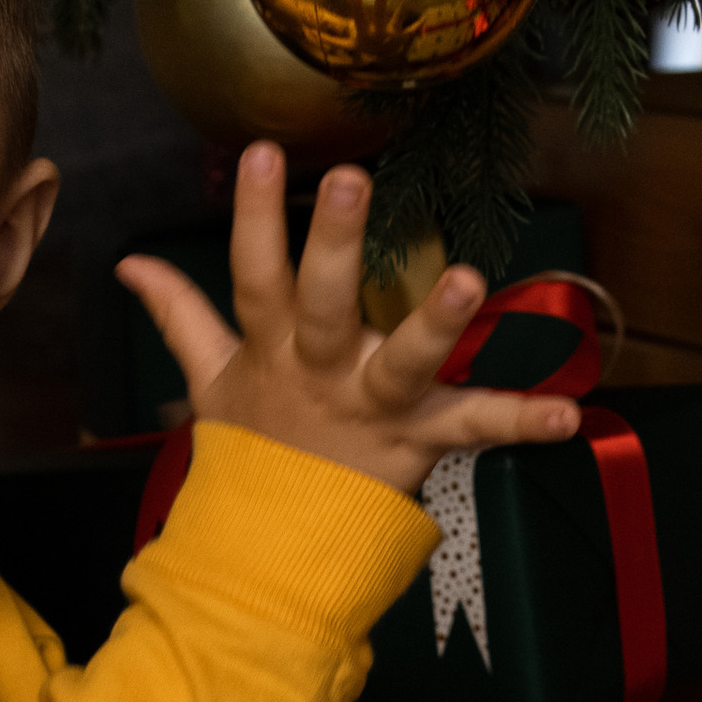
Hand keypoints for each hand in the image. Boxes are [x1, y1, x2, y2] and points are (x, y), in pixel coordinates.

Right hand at [116, 148, 580, 498]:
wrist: (277, 550)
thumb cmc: (258, 450)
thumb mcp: (211, 380)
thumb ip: (179, 314)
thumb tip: (129, 262)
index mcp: (272, 352)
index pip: (254, 275)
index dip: (252, 215)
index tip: (259, 150)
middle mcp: (322, 374)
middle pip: (321, 305)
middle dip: (332, 243)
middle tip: (347, 178)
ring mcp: (373, 408)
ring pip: (402, 362)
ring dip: (436, 323)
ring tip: (468, 279)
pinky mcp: (421, 444)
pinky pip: (476, 429)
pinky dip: (524, 422)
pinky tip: (571, 414)